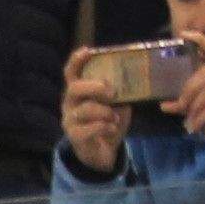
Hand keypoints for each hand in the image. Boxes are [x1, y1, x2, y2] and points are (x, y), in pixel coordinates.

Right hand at [59, 51, 133, 173]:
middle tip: (112, 91)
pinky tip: (113, 128)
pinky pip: (90, 128)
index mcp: (79, 91)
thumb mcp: (116, 103)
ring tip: (116, 117)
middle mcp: (70, 103)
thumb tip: (134, 77)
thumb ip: (119, 92)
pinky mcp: (74, 136)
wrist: (102, 152)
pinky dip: (105, 127)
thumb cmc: (108, 122)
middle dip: (95, 87)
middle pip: (75, 88)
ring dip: (105, 112)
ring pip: (85, 110)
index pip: (71, 72)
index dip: (77, 60)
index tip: (88, 50)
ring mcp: (70, 120)